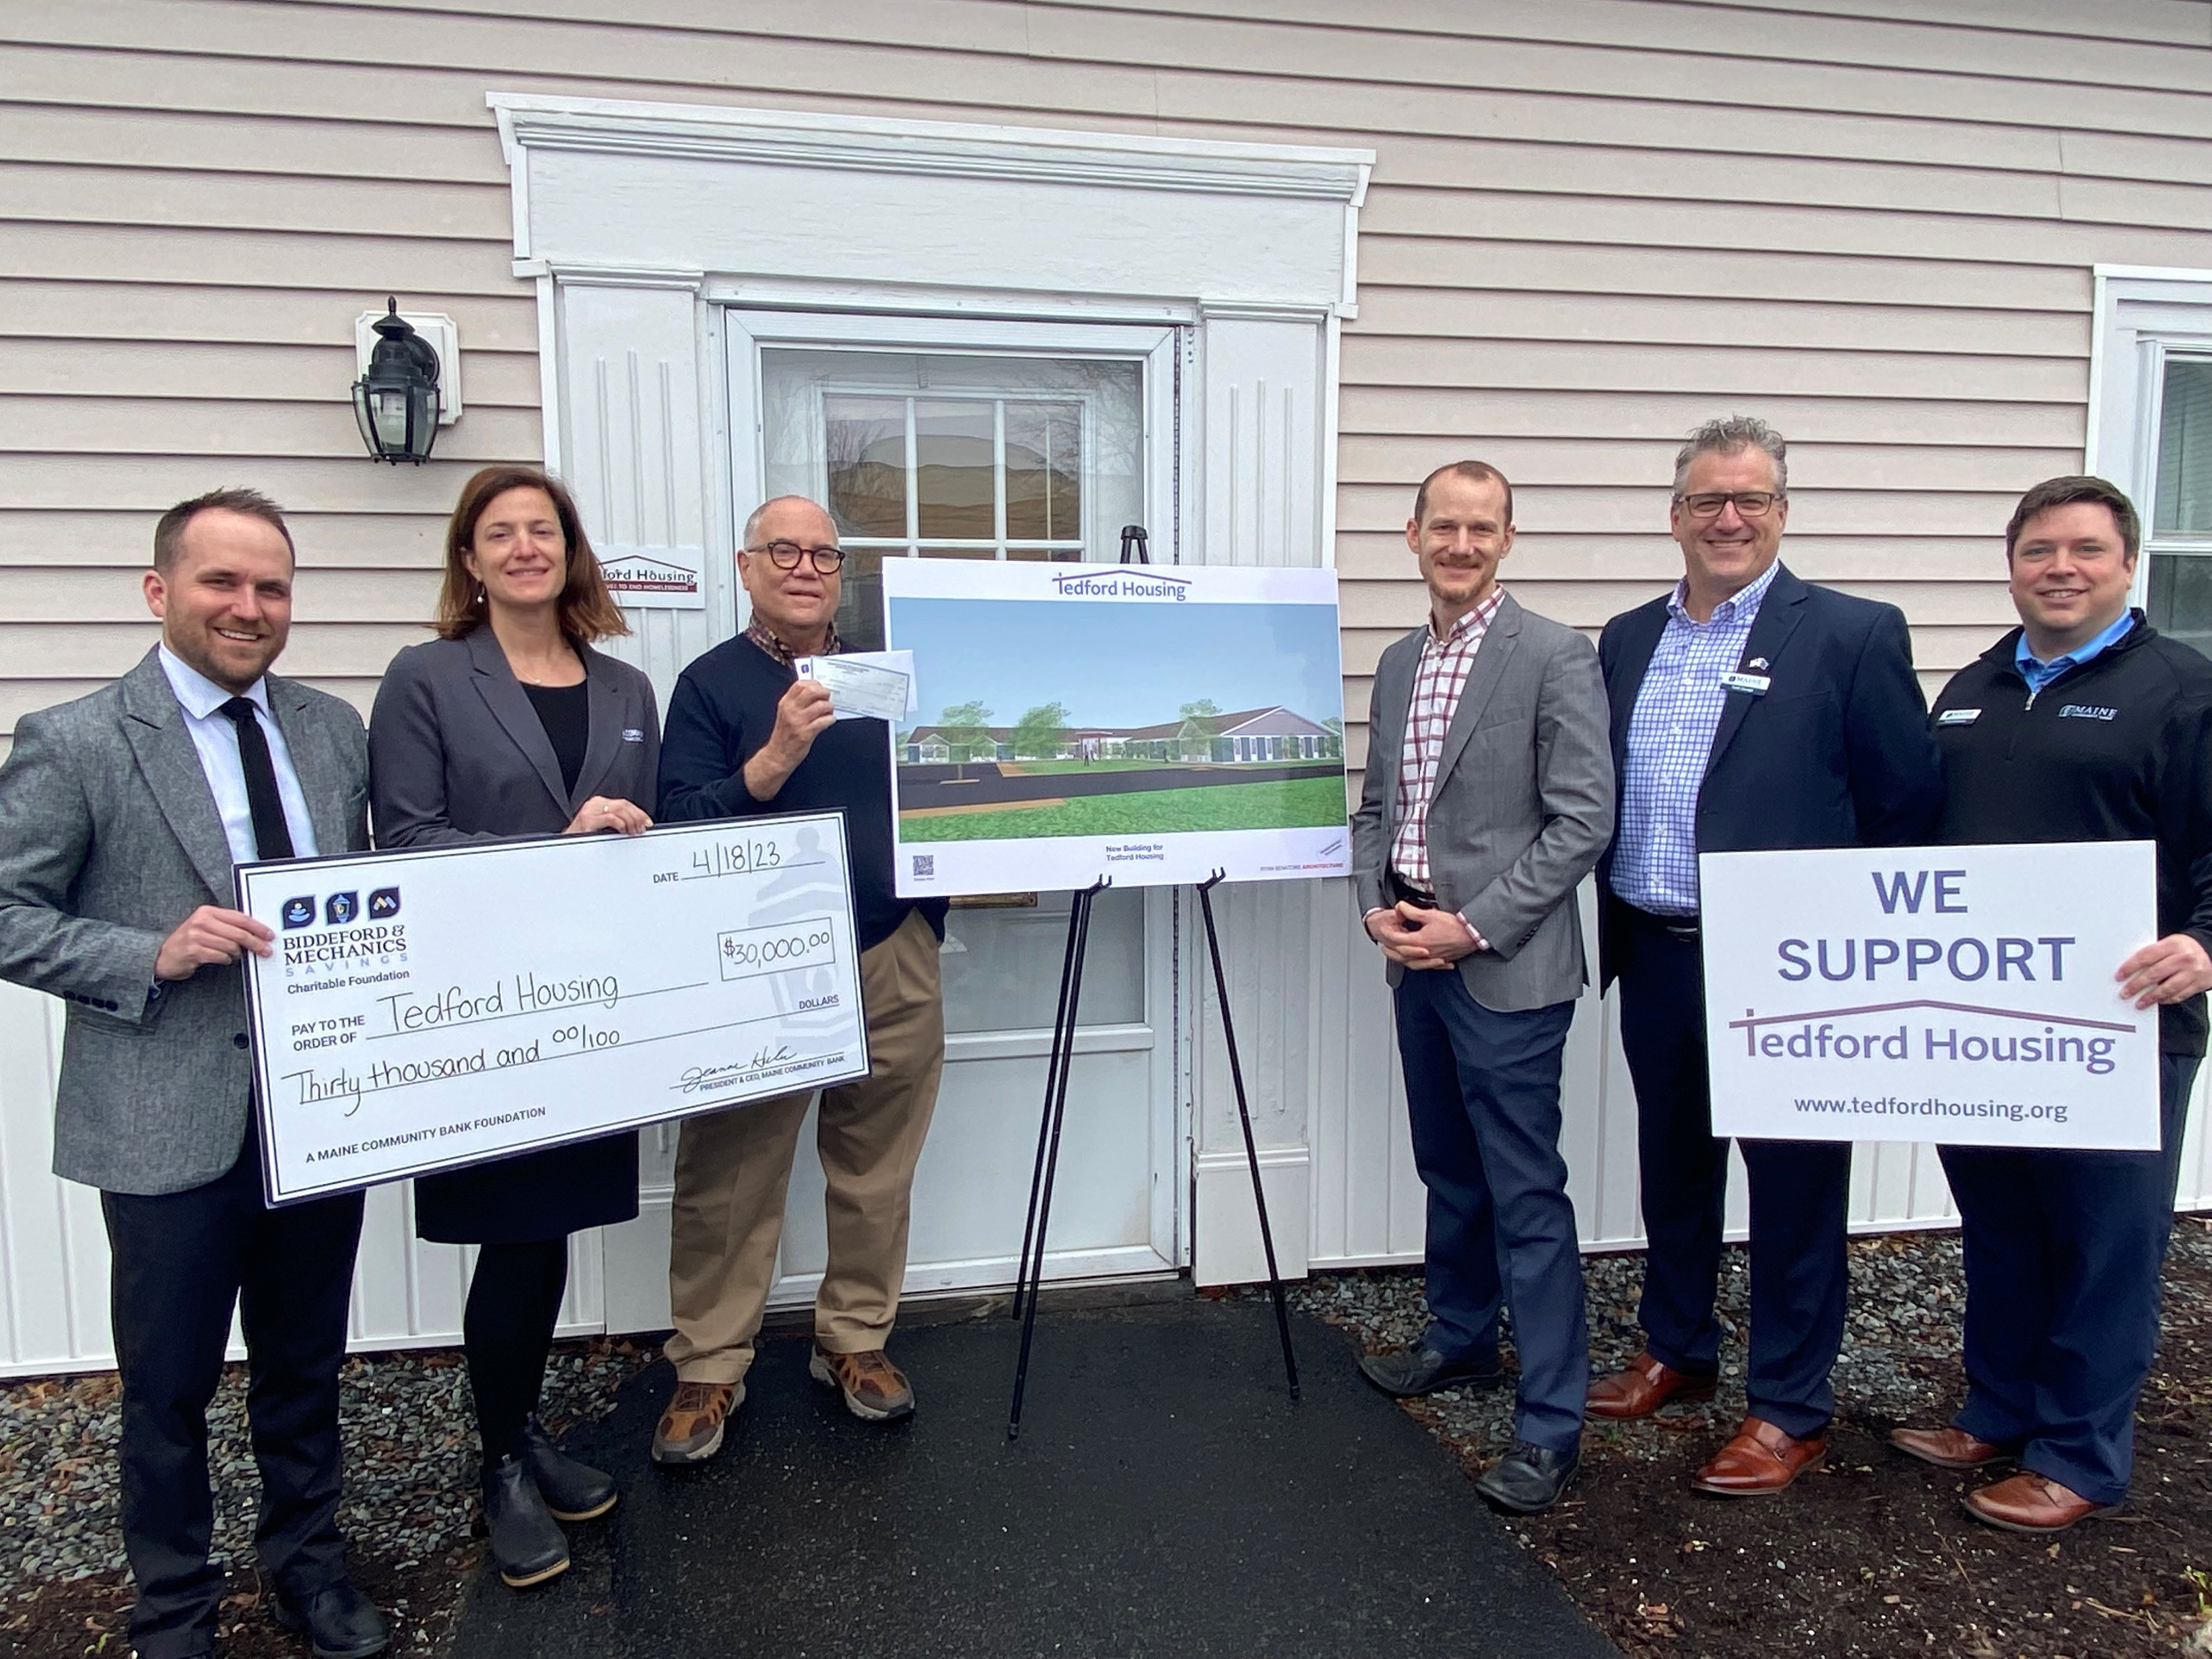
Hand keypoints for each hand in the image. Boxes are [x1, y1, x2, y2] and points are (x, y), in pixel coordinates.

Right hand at [154, 905, 273, 980]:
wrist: (163, 955)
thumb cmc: (190, 941)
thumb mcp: (206, 927)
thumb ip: (227, 926)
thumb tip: (256, 933)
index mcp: (207, 911)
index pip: (240, 918)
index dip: (258, 927)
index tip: (269, 935)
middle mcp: (201, 921)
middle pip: (239, 933)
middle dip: (255, 943)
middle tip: (265, 950)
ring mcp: (196, 936)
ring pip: (231, 946)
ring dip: (236, 954)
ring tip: (233, 955)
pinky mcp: (193, 951)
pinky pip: (221, 957)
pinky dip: (226, 960)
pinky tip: (222, 959)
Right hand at [564, 796, 652, 835]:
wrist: (566, 844)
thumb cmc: (584, 838)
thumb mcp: (602, 826)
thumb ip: (616, 821)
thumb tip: (637, 824)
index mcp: (599, 803)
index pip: (624, 803)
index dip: (639, 812)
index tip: (647, 822)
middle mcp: (594, 804)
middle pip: (624, 805)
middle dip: (637, 817)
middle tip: (643, 828)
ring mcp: (590, 810)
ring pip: (619, 810)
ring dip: (631, 821)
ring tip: (635, 832)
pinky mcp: (587, 819)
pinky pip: (610, 818)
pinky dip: (621, 824)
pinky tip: (624, 831)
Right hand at [767, 679, 836, 770]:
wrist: (778, 755)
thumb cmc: (784, 735)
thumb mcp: (785, 713)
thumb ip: (796, 702)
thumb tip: (815, 691)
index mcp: (785, 703)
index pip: (800, 684)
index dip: (814, 683)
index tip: (820, 687)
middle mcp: (791, 710)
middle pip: (811, 691)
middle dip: (824, 692)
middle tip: (827, 697)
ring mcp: (798, 722)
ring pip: (820, 705)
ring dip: (829, 707)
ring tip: (829, 711)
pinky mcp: (806, 733)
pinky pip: (823, 721)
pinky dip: (830, 719)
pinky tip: (830, 720)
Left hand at [1365, 903, 1480, 968]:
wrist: (1472, 935)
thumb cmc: (1455, 926)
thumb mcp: (1430, 915)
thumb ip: (1412, 912)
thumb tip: (1400, 907)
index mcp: (1419, 941)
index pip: (1398, 940)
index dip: (1389, 935)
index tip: (1383, 931)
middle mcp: (1424, 953)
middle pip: (1402, 956)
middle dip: (1391, 952)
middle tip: (1384, 948)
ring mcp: (1433, 958)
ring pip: (1413, 963)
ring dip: (1403, 960)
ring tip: (1398, 956)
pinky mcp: (1441, 960)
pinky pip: (1426, 966)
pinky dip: (1419, 964)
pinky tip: (1419, 962)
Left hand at [2116, 933, 2211, 1009]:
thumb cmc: (2184, 949)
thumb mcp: (2170, 944)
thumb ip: (2153, 954)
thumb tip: (2130, 969)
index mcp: (2173, 944)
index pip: (2146, 956)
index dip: (2130, 967)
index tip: (2119, 976)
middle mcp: (2184, 958)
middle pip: (2155, 973)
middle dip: (2137, 985)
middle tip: (2125, 993)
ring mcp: (2193, 972)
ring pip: (2167, 987)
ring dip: (2151, 997)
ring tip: (2139, 1003)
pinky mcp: (2199, 984)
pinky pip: (2180, 995)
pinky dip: (2167, 1000)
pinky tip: (2157, 1001)